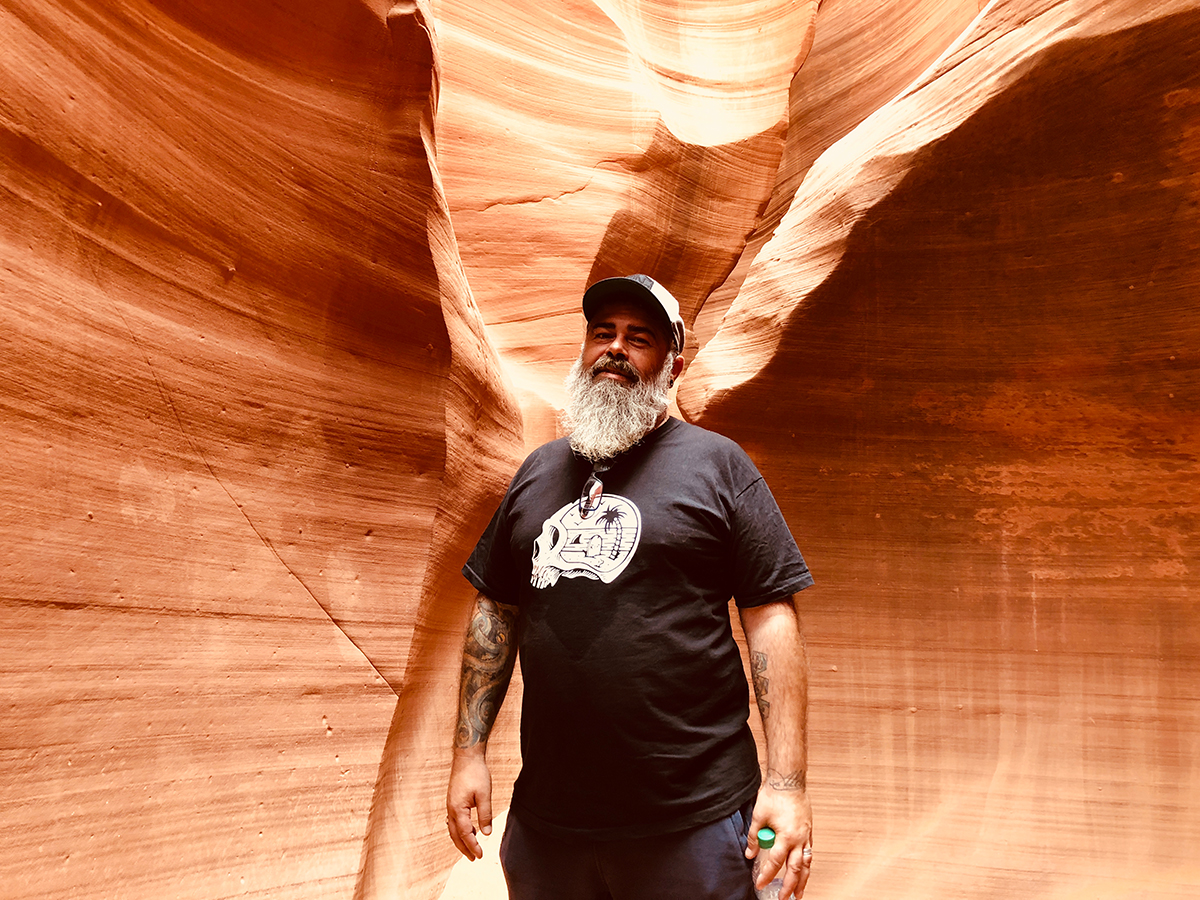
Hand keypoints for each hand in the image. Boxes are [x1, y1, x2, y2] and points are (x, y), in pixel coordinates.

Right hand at [446, 750, 492, 859]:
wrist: (466, 756)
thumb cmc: (476, 773)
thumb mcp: (484, 795)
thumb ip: (485, 815)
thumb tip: (486, 834)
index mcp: (458, 809)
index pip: (465, 834)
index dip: (473, 846)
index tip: (480, 856)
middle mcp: (451, 809)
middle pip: (455, 835)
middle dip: (464, 848)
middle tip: (474, 858)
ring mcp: (450, 804)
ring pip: (453, 828)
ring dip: (461, 840)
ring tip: (471, 847)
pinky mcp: (453, 800)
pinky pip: (454, 821)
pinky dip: (460, 829)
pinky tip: (469, 830)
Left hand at [744, 781, 812, 898]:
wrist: (789, 780)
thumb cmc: (774, 795)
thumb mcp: (759, 816)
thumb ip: (755, 836)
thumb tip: (750, 853)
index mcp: (785, 836)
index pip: (775, 862)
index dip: (766, 875)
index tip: (760, 884)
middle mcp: (798, 839)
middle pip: (795, 869)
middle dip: (789, 886)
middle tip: (784, 898)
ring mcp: (806, 835)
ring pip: (806, 863)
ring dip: (803, 880)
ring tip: (799, 893)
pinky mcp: (809, 830)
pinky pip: (809, 852)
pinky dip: (807, 864)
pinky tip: (804, 870)